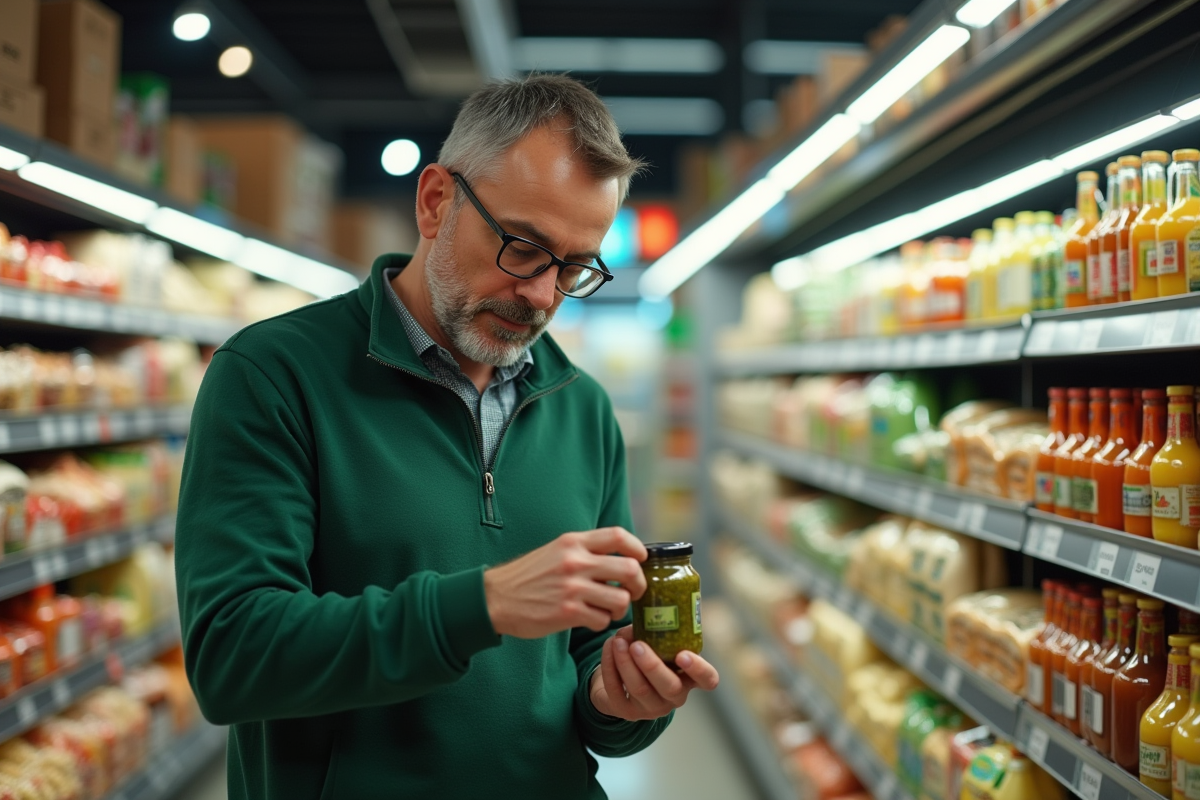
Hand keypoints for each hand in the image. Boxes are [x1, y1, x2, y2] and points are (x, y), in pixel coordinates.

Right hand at [484, 527, 646, 638]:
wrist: (495, 598)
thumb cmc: (528, 576)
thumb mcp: (555, 551)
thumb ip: (584, 551)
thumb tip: (619, 558)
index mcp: (573, 542)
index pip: (618, 536)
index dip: (637, 548)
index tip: (642, 559)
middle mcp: (575, 561)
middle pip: (629, 569)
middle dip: (638, 584)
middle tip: (633, 592)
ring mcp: (572, 587)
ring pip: (620, 599)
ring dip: (619, 608)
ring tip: (608, 609)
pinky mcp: (567, 613)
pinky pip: (602, 620)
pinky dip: (600, 622)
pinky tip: (589, 620)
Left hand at [589, 627, 719, 720]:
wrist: (617, 682)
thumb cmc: (645, 656)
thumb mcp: (657, 645)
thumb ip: (655, 632)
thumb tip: (642, 616)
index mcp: (688, 678)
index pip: (707, 680)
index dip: (700, 670)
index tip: (684, 655)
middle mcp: (673, 697)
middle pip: (669, 687)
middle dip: (652, 665)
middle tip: (637, 645)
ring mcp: (650, 708)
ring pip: (640, 689)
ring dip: (626, 662)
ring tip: (617, 641)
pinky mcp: (625, 711)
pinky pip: (617, 690)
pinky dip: (610, 666)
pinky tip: (609, 648)